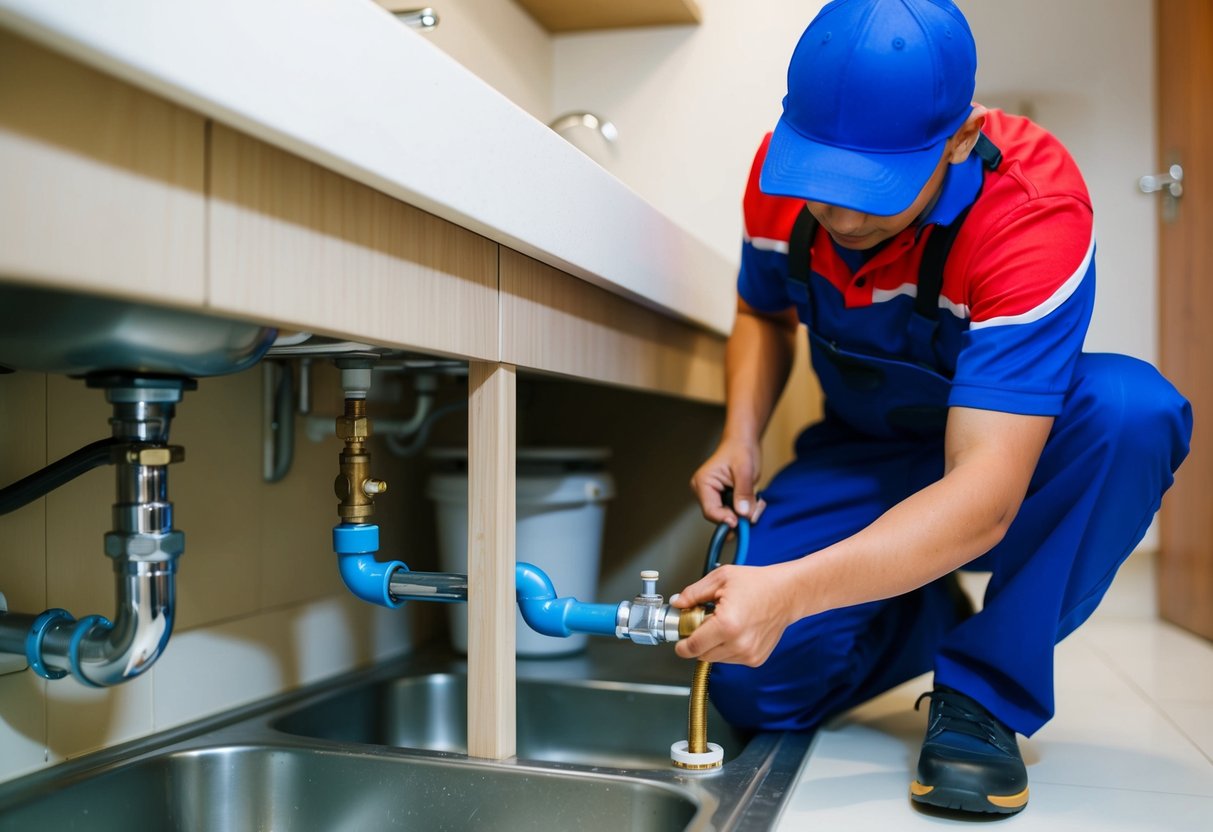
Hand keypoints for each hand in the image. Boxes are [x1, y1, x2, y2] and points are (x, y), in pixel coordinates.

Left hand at [672, 563, 798, 666]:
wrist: (788, 594)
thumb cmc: (758, 584)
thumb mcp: (721, 579)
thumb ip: (694, 593)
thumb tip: (677, 603)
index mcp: (727, 625)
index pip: (692, 648)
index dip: (681, 645)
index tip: (679, 640)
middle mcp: (738, 644)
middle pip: (701, 655)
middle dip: (697, 640)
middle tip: (703, 621)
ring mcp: (748, 654)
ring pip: (715, 658)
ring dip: (712, 644)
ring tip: (723, 622)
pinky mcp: (756, 659)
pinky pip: (730, 658)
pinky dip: (727, 647)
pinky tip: (736, 629)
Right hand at [690, 438, 765, 526]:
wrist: (743, 442)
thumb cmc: (741, 450)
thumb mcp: (745, 470)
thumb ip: (744, 492)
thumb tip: (743, 514)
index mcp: (703, 483)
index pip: (710, 511)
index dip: (725, 519)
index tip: (741, 522)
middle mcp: (704, 492)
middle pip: (720, 516)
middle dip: (740, 516)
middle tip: (756, 508)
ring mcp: (713, 496)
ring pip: (729, 516)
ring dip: (746, 513)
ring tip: (758, 501)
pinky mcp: (722, 498)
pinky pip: (734, 512)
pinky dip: (746, 510)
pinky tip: (754, 500)